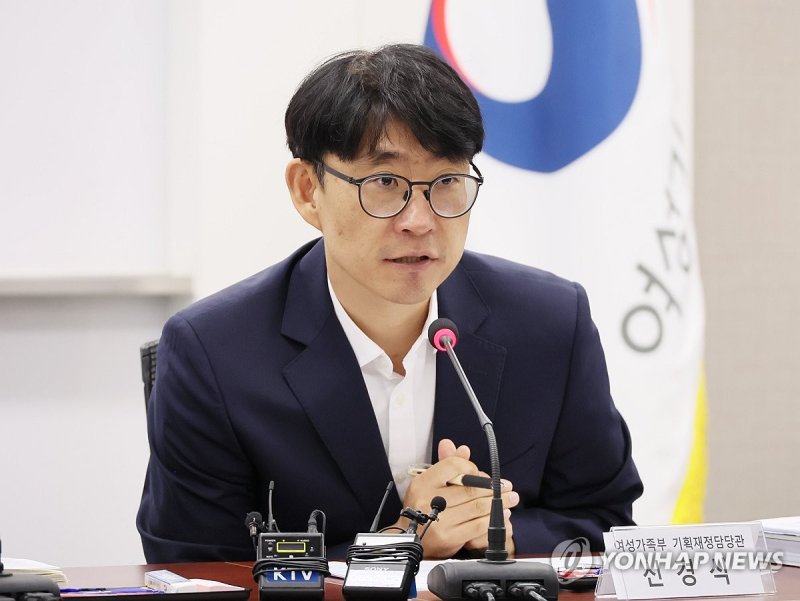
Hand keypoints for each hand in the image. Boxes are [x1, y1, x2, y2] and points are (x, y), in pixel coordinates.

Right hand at [395, 439, 518, 557]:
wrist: (412, 538)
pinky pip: (477, 525)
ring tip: (510, 499)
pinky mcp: (449, 537)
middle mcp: (428, 499)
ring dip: (498, 502)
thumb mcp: (430, 483)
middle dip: (493, 487)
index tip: (482, 475)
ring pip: (477, 506)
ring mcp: (439, 520)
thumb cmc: (423, 507)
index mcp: (424, 482)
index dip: (472, 468)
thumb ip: (447, 464)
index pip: (454, 466)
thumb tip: (463, 449)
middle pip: (470, 488)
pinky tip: (500, 515)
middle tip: (507, 486)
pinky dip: (492, 519)